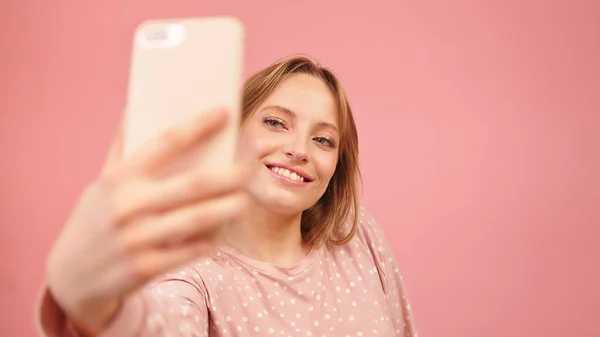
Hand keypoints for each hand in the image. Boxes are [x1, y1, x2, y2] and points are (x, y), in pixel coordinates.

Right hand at [45, 108, 249, 334]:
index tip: (224, 112)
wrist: (72, 275)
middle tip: (249, 170)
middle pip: (192, 184)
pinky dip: (209, 241)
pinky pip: (190, 250)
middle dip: (227, 176)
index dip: (198, 126)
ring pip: (197, 219)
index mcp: (120, 178)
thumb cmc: (95, 220)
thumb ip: (121, 149)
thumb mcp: (101, 184)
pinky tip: (220, 233)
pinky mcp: (146, 267)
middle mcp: (129, 205)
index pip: (166, 142)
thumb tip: (134, 108)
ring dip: (227, 208)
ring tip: (245, 201)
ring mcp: (138, 238)